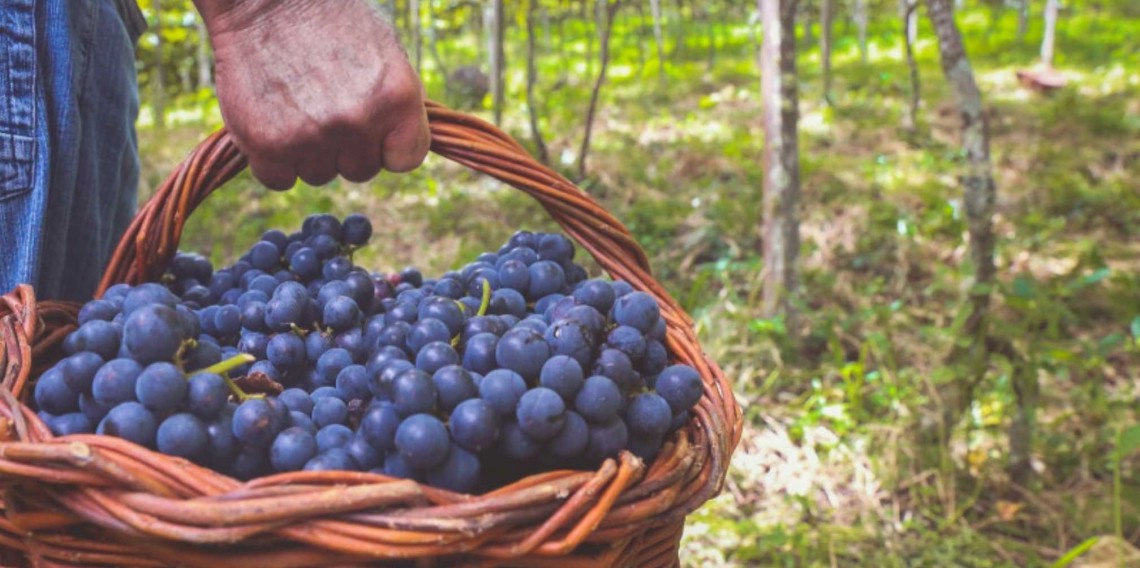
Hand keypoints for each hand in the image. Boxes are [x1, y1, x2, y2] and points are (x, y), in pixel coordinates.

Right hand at [195, 0, 429, 188]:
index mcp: (397, 97)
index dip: (386, 147)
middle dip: (345, 147)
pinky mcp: (267, 143)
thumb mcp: (384, 53)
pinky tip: (271, 123)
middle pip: (359, 171)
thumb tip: (399, 149)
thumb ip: (396, 106)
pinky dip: (272, 161)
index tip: (371, 130)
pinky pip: (278, 179)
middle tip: (323, 107)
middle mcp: (359, 121)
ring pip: (318, 175)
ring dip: (307, 152)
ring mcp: (313, 135)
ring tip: (295, 105)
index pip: (405, 159)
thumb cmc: (327, 20)